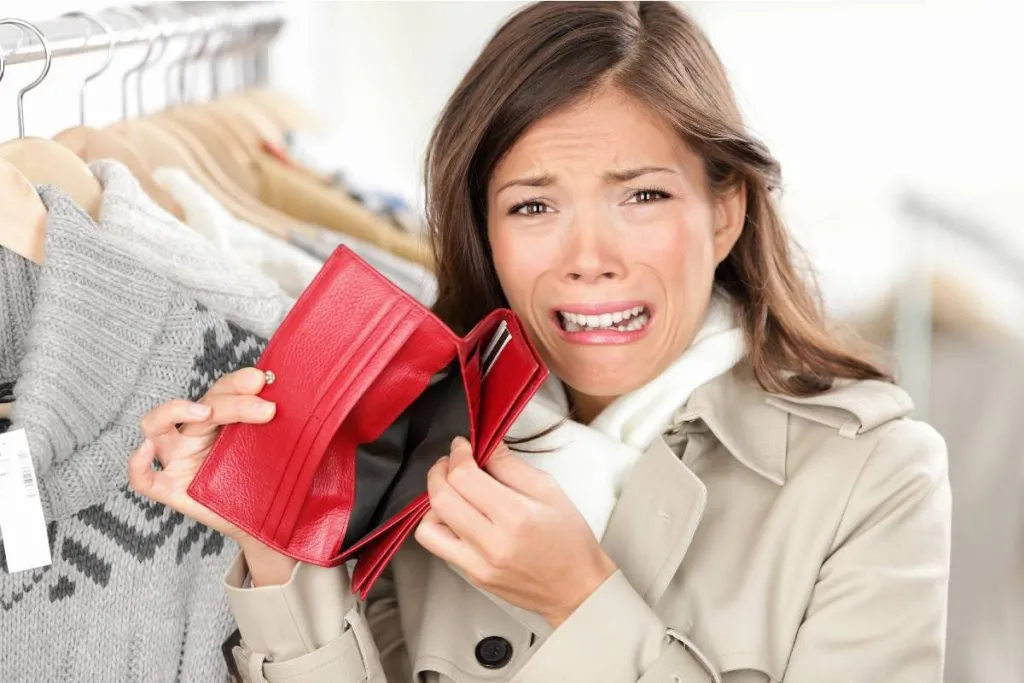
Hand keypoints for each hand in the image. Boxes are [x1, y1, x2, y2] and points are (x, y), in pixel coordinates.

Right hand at [128, 368, 295, 584]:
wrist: (267, 522)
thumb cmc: (268, 479)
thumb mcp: (275, 447)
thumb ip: (277, 423)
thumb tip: (290, 393)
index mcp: (218, 419)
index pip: (221, 390)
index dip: (238, 383)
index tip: (263, 381)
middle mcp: (194, 434)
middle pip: (202, 406)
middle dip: (233, 403)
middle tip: (267, 410)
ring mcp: (179, 460)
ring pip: (156, 425)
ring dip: (177, 411)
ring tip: (207, 414)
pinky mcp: (172, 489)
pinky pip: (143, 479)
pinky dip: (138, 464)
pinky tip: (146, 450)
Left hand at [415, 437, 616, 627]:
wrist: (576, 588)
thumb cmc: (569, 539)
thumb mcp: (548, 491)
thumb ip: (511, 465)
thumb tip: (485, 446)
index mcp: (515, 516)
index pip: (464, 477)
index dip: (457, 454)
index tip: (463, 446)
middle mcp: (492, 543)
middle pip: (441, 499)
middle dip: (439, 472)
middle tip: (451, 462)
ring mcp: (479, 564)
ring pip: (428, 528)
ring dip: (433, 502)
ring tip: (452, 491)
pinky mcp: (473, 576)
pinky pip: (440, 547)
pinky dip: (441, 525)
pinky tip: (458, 516)